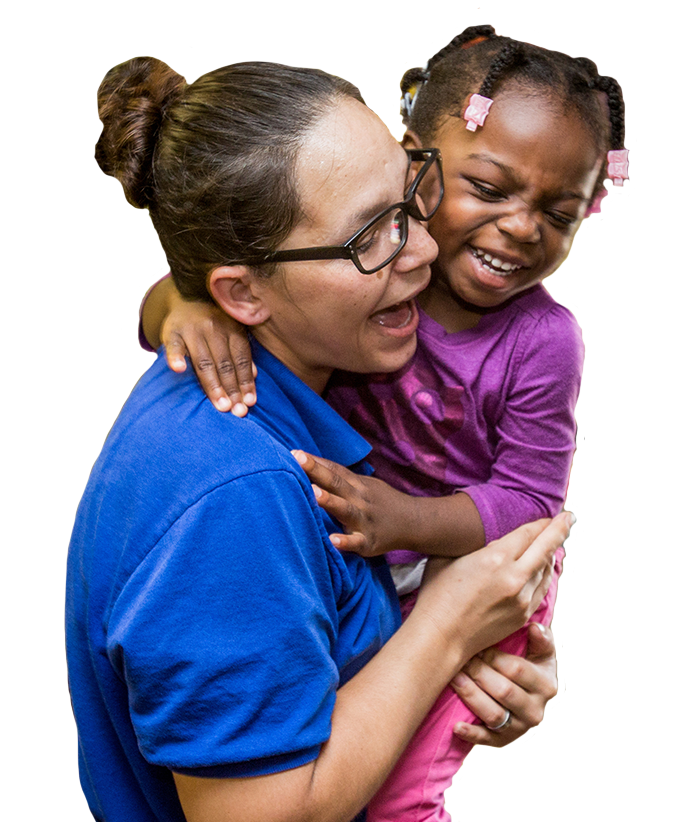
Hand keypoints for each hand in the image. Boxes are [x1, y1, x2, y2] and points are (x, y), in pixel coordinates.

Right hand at [161, 297, 256, 415]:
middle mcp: (214, 328)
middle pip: (225, 364)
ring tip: (221, 405)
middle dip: (232, 389)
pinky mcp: (172, 331)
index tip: (250, 402)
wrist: (186, 297)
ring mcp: (192, 330)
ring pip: (204, 361)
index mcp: (232, 329)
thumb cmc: (214, 323)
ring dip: (213, 385)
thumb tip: (255, 376)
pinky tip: (179, 370)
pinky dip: (176, 357)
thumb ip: (242, 352)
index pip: (241, 359)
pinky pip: (174, 346)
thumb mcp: (232, 331)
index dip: (246, 382)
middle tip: (237, 411)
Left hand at [291, 450, 412, 555]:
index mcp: (356, 485)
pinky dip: (345, 542)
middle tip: (299, 460)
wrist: (414, 522)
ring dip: (330, 501)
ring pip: (345, 510)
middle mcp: (359, 499)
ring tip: (313, 494)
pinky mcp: (369, 542)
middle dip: (317, 471)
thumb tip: (311, 465)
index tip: (294, 453)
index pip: (334, 469)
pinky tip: (332, 540)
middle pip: (337, 483)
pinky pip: (356, 542)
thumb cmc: (380, 502)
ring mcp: (364, 520)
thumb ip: (340, 478)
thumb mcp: (363, 485)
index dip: (315, 461)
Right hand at [415, 513, 572, 660]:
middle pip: (546, 547)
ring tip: (556, 542)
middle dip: (560, 530)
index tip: (552, 514)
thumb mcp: (448, 557)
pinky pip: (541, 589)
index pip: (528, 533)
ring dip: (552, 553)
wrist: (440, 637)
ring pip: (546, 569)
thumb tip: (483, 535)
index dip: (542, 522)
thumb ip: (471, 544)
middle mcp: (514, 577)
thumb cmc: (437, 595)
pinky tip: (544, 568)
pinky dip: (545, 574)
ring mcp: (522, 599)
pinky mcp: (523, 615)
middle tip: (570, 517)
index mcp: (495, 558)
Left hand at [450, 622, 559, 747]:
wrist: (526, 695)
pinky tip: (456, 726)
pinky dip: (471, 734)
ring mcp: (520, 729)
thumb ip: (542, 639)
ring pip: (493, 714)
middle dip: (479, 673)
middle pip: (503, 691)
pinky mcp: (503, 741)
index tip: (477, 646)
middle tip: (460, 659)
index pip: (517, 670)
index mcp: (546, 686)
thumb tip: (534, 627)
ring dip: (471, 696)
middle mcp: (536, 711)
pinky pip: (486, 740)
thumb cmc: (529, 664)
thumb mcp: (541, 652)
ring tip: (454, 679)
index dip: (494, 657)